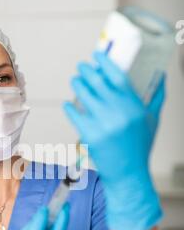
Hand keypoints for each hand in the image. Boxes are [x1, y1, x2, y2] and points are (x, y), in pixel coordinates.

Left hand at [64, 51, 164, 229]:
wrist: (128, 174)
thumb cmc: (140, 147)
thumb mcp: (152, 120)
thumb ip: (156, 96)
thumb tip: (160, 75)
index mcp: (134, 106)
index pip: (117, 76)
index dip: (105, 62)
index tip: (96, 55)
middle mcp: (119, 112)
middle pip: (97, 82)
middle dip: (86, 71)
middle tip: (81, 67)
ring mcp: (103, 124)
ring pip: (84, 96)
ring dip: (77, 85)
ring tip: (75, 81)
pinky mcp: (89, 135)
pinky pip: (75, 115)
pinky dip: (69, 108)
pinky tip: (68, 104)